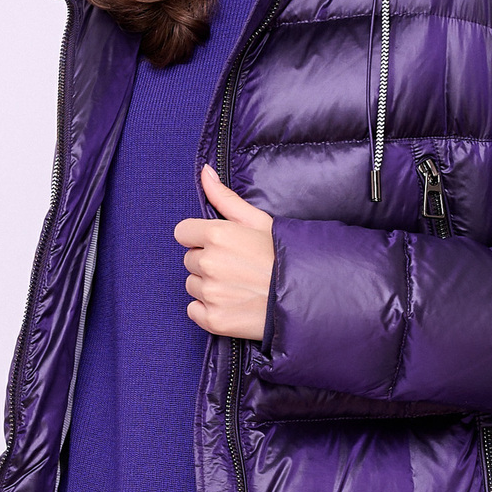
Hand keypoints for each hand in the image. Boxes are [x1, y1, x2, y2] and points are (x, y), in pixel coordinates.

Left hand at [175, 167, 272, 342]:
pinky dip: (209, 310)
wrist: (308, 297)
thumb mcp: (259, 221)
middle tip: (237, 268)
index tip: (220, 246)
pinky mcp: (213, 319)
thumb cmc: (286, 256)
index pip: (183, 232)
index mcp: (217, 235)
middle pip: (189, 260)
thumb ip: (225, 198)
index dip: (199, 238)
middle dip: (208, 262)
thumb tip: (204, 171)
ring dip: (208, 286)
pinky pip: (194, 310)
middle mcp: (209, 264)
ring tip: (238, 286)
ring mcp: (210, 293)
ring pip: (192, 285)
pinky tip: (233, 305)